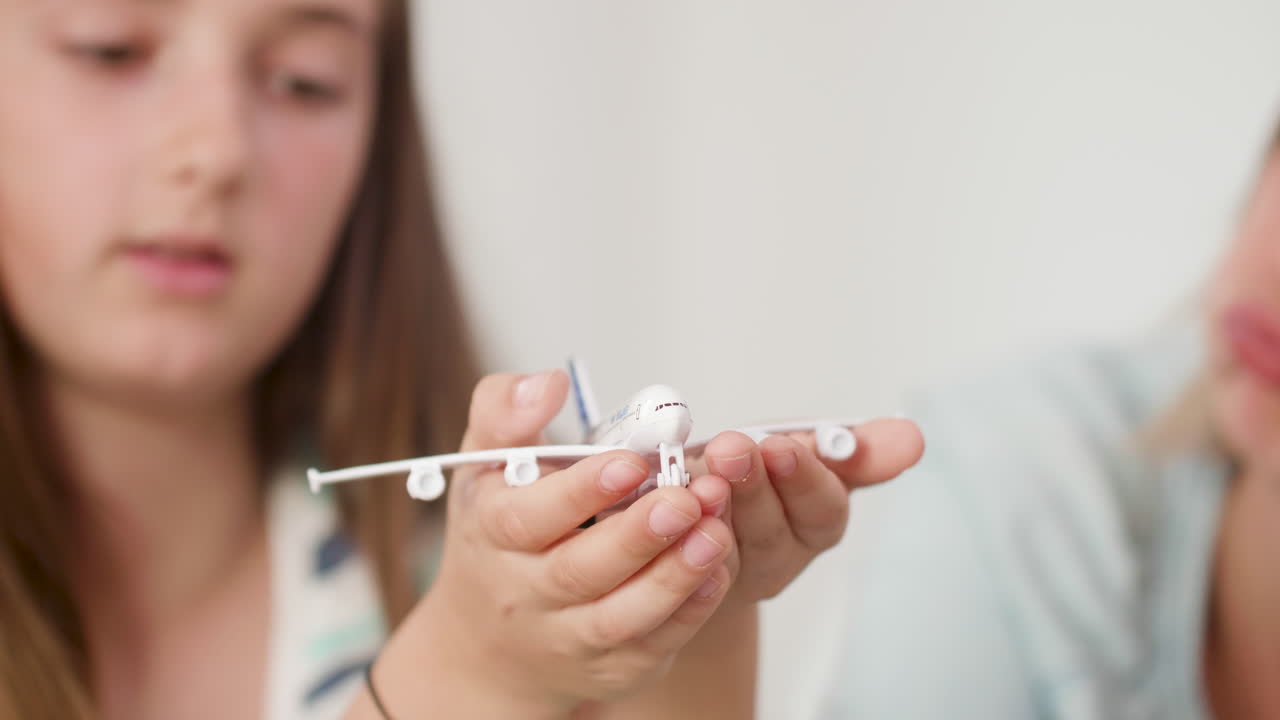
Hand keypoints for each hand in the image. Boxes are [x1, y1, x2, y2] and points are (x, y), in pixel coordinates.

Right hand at [369, 371, 736, 718]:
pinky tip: (716, 571)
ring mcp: (567, 638)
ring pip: (619, 618)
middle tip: (687, 497)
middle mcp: (523, 594)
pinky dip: (686, 612)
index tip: (630, 462)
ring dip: (671, 578)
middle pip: (579, 571)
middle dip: (637, 535)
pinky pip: (651, 645)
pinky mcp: (610, 669)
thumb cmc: (497, 532)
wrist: (489, 640)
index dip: (580, 491)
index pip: (526, 518)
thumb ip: (506, 412)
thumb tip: (546, 383)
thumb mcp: (483, 466)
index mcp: (491, 534)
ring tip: (713, 533)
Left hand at [695, 419, 923, 607]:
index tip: (781, 445)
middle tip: (732, 448)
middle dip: (752, 484)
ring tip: (698, 474)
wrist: (695, 521)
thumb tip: (912, 437)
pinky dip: (674, 533)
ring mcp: (732, 573)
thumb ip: (851, 447)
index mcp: (814, 519)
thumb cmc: (754, 472)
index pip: (822, 506)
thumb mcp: (801, 449)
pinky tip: (664, 505)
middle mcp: (778, 554)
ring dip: (711, 508)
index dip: (804, 477)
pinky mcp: (687, 582)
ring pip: (725, 546)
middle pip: (771, 527)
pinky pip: (681, 564)